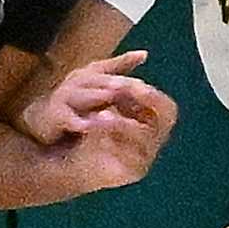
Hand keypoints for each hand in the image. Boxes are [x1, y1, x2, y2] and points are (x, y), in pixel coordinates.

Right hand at [19, 50, 168, 142]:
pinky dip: (80, 123)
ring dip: (99, 97)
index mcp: (90, 72)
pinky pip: (70, 119)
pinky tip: (90, 127)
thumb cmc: (74, 101)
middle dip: (119, 83)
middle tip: (138, 89)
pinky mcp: (56, 115)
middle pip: (101, 79)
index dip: (127, 65)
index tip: (144, 65)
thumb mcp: (97, 83)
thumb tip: (144, 53)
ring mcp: (65, 97)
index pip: (111, 66)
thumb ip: (118, 68)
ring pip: (86, 96)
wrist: (41, 119)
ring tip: (113, 99)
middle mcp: (78, 81)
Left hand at [39, 80, 176, 192]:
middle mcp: (154, 138)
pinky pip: (131, 159)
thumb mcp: (99, 92)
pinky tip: (96, 137)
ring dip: (123, 125)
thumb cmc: (85, 121)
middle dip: (142, 108)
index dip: (152, 96)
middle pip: (163, 123)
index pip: (166, 107)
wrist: (62, 154)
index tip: (131, 85)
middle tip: (118, 97)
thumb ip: (120, 73)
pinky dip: (114, 146)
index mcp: (151, 119)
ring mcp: (145, 157)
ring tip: (101, 115)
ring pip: (145, 140)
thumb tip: (144, 55)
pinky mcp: (132, 173)